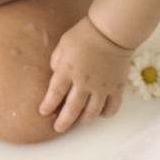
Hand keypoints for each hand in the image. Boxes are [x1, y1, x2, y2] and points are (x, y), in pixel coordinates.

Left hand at [38, 15, 131, 131]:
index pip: (55, 94)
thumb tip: (56, 74)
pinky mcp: (116, 87)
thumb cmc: (85, 34)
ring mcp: (101, 87)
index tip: (43, 112)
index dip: (48, 105)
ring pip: (92, 112)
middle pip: (72, 109)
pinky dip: (106, 114)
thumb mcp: (63, 44)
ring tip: (78, 122)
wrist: (111, 31)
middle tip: (58, 128)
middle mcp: (84, 82)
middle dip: (63, 121)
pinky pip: (112, 107)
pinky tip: (101, 113)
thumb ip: (57, 61)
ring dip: (83, 120)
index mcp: (68, 71)